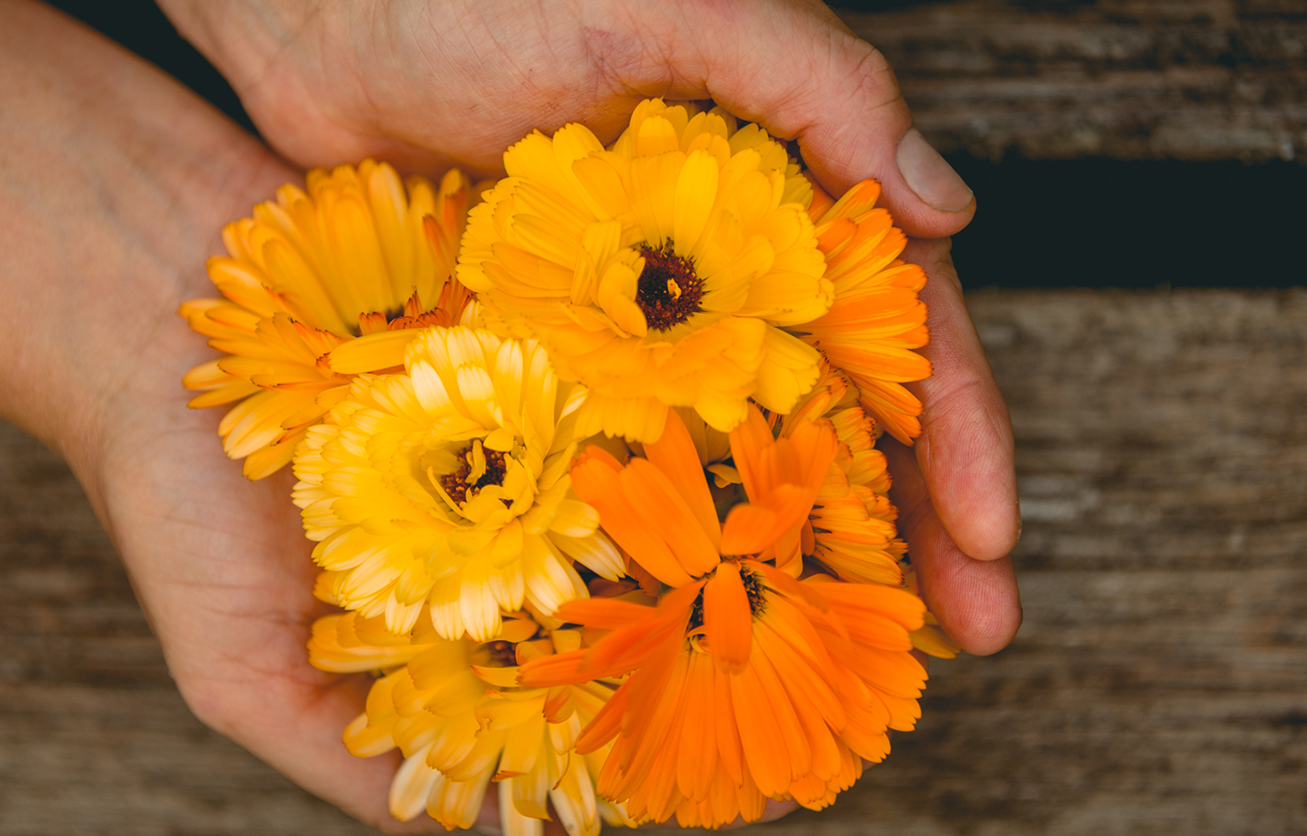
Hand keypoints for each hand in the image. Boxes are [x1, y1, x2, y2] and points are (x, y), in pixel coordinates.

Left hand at [156, 0, 1021, 652]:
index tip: (989, 544)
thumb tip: (951, 208)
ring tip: (837, 657)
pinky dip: (665, 534)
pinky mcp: (545, 357)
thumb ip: (815, 83)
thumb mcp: (673, 6)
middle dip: (909, 528)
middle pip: (844, 414)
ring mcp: (634, 324)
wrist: (317, 10)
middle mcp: (725, 269)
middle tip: (961, 641)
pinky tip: (679, 612)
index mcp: (785, 191)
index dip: (958, 434)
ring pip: (743, 456)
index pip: (909, 325)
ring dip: (798, 553)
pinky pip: (624, 460)